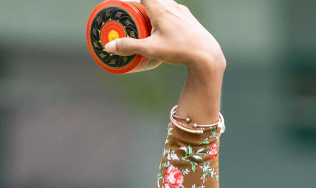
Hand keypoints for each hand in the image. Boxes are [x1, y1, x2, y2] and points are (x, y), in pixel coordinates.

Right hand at [106, 0, 223, 125]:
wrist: (206, 55)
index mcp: (160, 8)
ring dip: (153, 7)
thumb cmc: (179, 50)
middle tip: (131, 13)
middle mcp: (171, 5)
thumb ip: (129, 46)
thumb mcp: (151, 49)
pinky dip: (164, 13)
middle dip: (140, 4)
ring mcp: (181, 11)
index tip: (123, 3)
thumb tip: (109, 47)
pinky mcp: (188, 18)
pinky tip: (164, 27)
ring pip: (163, 2)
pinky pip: (173, 10)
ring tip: (146, 20)